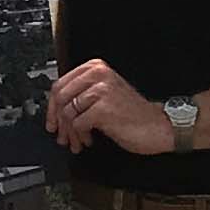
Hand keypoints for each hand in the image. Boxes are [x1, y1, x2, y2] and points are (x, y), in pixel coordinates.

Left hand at [46, 59, 172, 155]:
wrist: (157, 125)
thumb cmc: (131, 113)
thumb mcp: (104, 94)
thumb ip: (81, 93)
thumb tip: (54, 108)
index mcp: (95, 68)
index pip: (60, 84)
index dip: (51, 107)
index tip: (52, 121)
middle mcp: (97, 74)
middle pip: (60, 98)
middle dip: (58, 121)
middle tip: (60, 135)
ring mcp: (101, 90)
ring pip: (68, 112)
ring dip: (70, 132)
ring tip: (76, 141)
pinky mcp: (103, 108)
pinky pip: (78, 124)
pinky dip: (80, 135)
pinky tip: (88, 140)